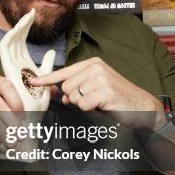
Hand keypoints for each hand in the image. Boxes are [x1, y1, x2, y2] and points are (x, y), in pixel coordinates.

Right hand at [0, 8, 55, 111]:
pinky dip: (11, 36)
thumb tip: (51, 51)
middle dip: (23, 24)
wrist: (28, 121)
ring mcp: (10, 66)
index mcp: (23, 66)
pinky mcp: (7, 69)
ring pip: (10, 40)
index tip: (34, 15)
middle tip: (32, 12)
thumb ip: (46, 65)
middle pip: (17, 38)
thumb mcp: (45, 81)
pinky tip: (19, 28)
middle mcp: (15, 65)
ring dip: (18, 27)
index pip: (23, 42)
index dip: (27, 28)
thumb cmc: (35, 106)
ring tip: (28, 16)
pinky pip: (5, 49)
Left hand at [30, 57, 166, 130]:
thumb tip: (55, 93)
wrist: (142, 106)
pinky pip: (84, 105)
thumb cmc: (117, 98)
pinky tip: (104, 106)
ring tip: (100, 103)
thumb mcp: (94, 89)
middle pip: (66, 88)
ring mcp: (101, 78)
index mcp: (93, 64)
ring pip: (74, 97)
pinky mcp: (106, 91)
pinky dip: (91, 110)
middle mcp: (96, 67)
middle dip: (75, 98)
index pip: (63, 72)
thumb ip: (75, 89)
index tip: (32, 82)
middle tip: (92, 100)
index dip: (46, 79)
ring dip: (84, 105)